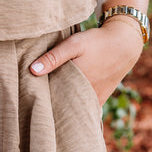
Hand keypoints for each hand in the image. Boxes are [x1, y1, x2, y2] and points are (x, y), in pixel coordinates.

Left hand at [29, 18, 143, 105]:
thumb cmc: (96, 42)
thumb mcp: (73, 44)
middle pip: (60, 105)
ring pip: (72, 108)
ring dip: (62, 106)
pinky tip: (65, 104)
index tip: (27, 95)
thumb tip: (32, 70)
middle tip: (34, 101)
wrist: (124, 44)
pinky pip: (84, 109)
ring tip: (48, 103)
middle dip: (49, 105)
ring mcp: (93, 100)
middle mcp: (84, 96)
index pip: (50, 97)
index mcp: (74, 83)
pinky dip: (75, 107)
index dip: (38, 97)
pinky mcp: (100, 99)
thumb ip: (53, 57)